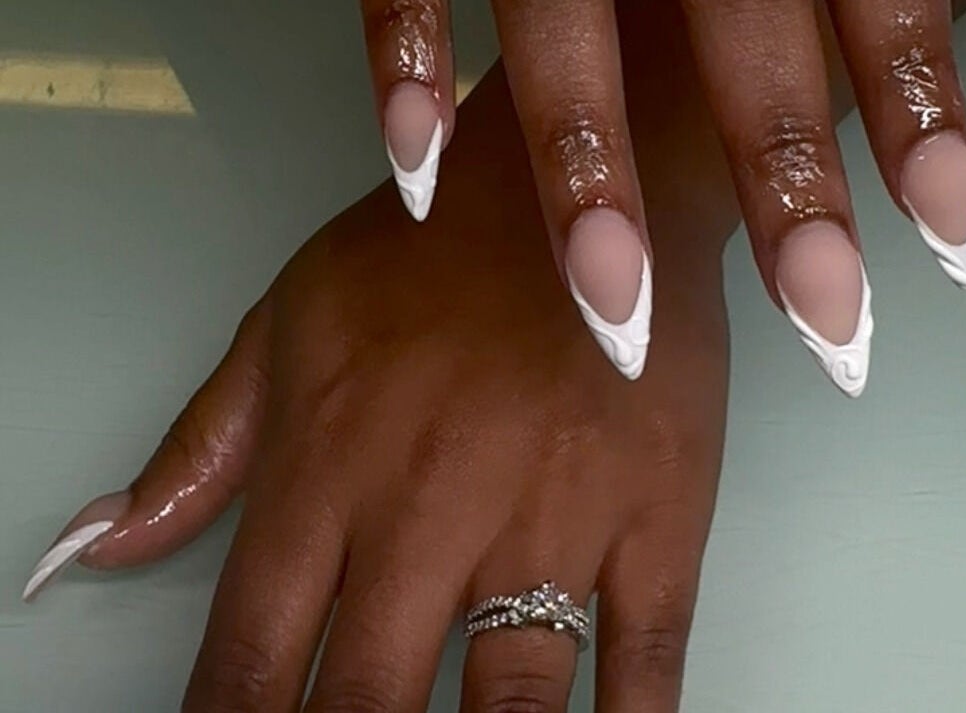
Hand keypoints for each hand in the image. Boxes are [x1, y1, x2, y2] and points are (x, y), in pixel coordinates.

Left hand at [23, 154, 728, 708]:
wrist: (579, 188)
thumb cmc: (430, 250)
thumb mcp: (288, 323)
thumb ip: (199, 448)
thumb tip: (105, 543)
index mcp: (327, 468)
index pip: (248, 656)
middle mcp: (431, 510)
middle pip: (364, 703)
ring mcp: (553, 519)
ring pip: (509, 704)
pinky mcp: (657, 515)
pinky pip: (645, 660)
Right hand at [366, 0, 965, 393]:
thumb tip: (899, 44)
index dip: (917, 109)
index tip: (951, 237)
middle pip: (743, 27)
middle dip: (788, 181)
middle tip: (827, 321)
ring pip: (560, 21)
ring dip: (588, 174)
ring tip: (618, 313)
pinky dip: (409, 65)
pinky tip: (423, 172)